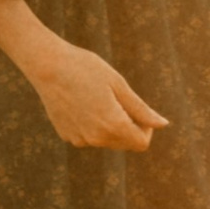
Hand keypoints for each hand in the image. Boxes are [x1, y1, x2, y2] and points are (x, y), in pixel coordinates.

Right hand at [27, 41, 168, 150]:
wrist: (47, 65)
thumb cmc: (86, 69)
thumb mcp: (118, 85)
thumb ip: (142, 110)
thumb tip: (163, 125)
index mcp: (113, 125)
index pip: (141, 143)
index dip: (146, 128)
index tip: (138, 109)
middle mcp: (96, 138)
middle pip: (124, 143)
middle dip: (128, 126)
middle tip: (117, 98)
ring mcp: (80, 139)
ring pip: (106, 139)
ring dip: (109, 125)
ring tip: (96, 97)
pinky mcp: (67, 135)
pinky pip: (88, 135)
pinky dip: (91, 123)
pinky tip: (81, 101)